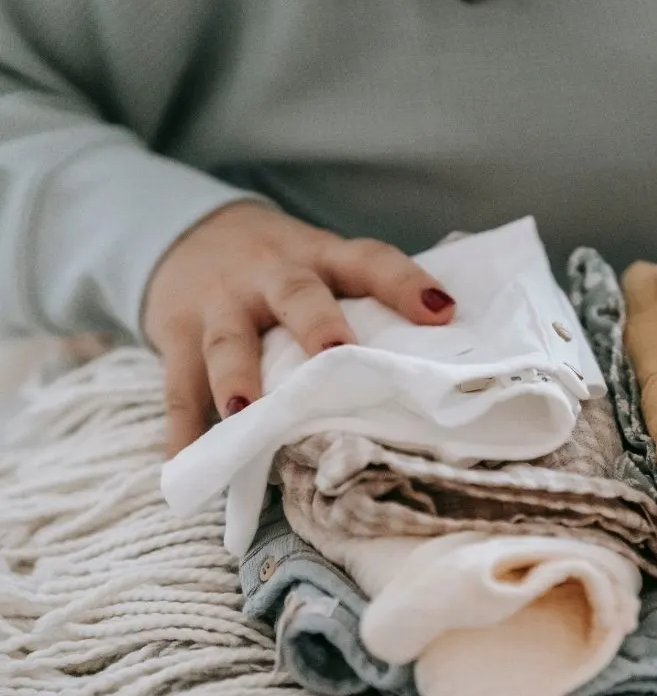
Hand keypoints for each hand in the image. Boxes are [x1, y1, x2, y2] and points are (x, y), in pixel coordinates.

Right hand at [142, 202, 456, 455]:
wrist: (185, 231)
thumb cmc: (279, 266)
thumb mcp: (319, 260)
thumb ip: (362, 297)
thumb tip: (437, 356)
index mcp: (320, 256)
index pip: (369, 260)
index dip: (404, 282)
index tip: (442, 312)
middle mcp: (271, 274)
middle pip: (297, 295)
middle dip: (318, 324)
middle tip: (338, 354)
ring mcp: (220, 303)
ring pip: (229, 339)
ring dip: (236, 376)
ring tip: (244, 412)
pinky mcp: (175, 333)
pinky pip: (178, 384)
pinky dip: (182, 427)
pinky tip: (186, 464)